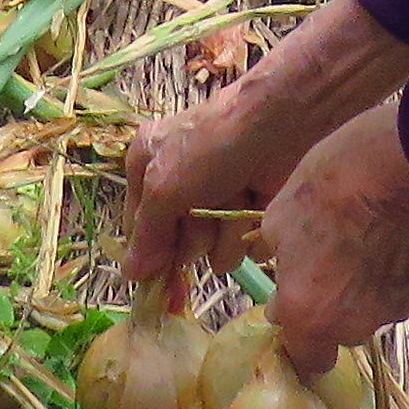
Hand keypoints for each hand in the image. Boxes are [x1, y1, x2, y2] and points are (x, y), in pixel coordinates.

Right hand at [120, 88, 286, 300]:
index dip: (152, 256)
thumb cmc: (210, 147)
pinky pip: (247, 248)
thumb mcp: (164, 186)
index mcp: (148, 168)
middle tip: (205, 214)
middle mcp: (181, 186)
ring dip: (226, 232)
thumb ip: (147, 233)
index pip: (139, 228)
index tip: (160, 284)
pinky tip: (257, 201)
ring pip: (216, 253)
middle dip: (196, 236)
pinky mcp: (252, 213)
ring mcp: (219, 202)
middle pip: (180, 246)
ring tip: (236, 199)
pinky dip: (252, 230)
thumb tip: (130, 276)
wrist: (278, 124)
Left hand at [259, 101, 408, 369]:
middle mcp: (357, 324)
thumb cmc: (330, 184)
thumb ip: (281, 267)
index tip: (300, 312)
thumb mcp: (279, 220)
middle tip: (337, 255)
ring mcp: (401, 308)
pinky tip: (405, 229)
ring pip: (382, 306)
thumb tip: (285, 292)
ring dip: (374, 282)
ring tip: (375, 232)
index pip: (307, 361)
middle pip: (345, 329)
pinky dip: (408, 267)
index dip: (302, 339)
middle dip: (338, 303)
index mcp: (311, 314)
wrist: (400, 161)